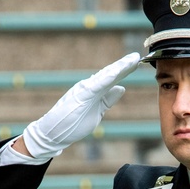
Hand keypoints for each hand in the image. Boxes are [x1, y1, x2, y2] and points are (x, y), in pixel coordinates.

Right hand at [20, 52, 141, 158]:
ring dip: (118, 68)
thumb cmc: (72, 124)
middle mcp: (89, 86)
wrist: (53, 133)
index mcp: (94, 91)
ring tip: (131, 60)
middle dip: (124, 65)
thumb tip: (120, 88)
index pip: (112, 79)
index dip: (125, 71)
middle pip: (110, 74)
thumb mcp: (97, 112)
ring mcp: (85, 89)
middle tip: (136, 56)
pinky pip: (96, 85)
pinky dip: (106, 78)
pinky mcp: (80, 95)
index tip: (136, 62)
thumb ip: (108, 100)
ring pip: (105, 76)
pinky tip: (116, 72)